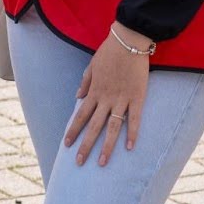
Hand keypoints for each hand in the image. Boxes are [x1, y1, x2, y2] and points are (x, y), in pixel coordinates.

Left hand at [63, 28, 151, 167]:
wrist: (128, 40)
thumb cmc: (110, 51)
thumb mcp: (92, 65)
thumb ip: (85, 82)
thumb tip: (77, 97)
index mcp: (94, 92)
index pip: (81, 115)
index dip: (73, 130)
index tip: (66, 145)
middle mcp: (106, 99)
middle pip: (94, 126)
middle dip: (86, 145)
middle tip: (79, 163)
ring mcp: (122, 99)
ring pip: (112, 127)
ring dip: (107, 146)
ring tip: (102, 163)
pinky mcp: (137, 97)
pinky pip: (135, 119)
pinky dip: (133, 133)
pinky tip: (130, 148)